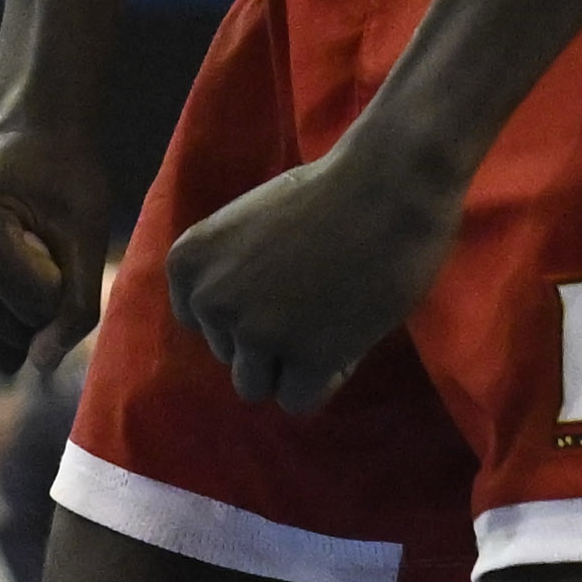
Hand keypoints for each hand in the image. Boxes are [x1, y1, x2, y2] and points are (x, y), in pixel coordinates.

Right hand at [0, 119, 110, 375]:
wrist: (27, 140)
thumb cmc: (64, 176)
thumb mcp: (88, 227)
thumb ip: (77, 300)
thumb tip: (42, 366)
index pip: (34, 300)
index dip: (69, 280)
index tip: (63, 234)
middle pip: (13, 328)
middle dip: (47, 300)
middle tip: (45, 241)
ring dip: (29, 310)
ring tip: (27, 251)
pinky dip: (10, 315)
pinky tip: (10, 268)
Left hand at [166, 126, 462, 414]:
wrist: (391, 181)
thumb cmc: (333, 188)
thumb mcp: (253, 221)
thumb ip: (232, 271)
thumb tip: (237, 327)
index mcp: (189, 262)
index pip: (205, 325)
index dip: (250, 312)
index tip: (287, 284)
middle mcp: (212, 301)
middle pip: (233, 357)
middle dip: (273, 340)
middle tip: (320, 300)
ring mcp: (256, 332)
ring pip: (260, 385)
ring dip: (294, 363)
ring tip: (334, 322)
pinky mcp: (305, 356)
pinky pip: (299, 400)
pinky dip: (325, 377)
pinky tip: (349, 337)